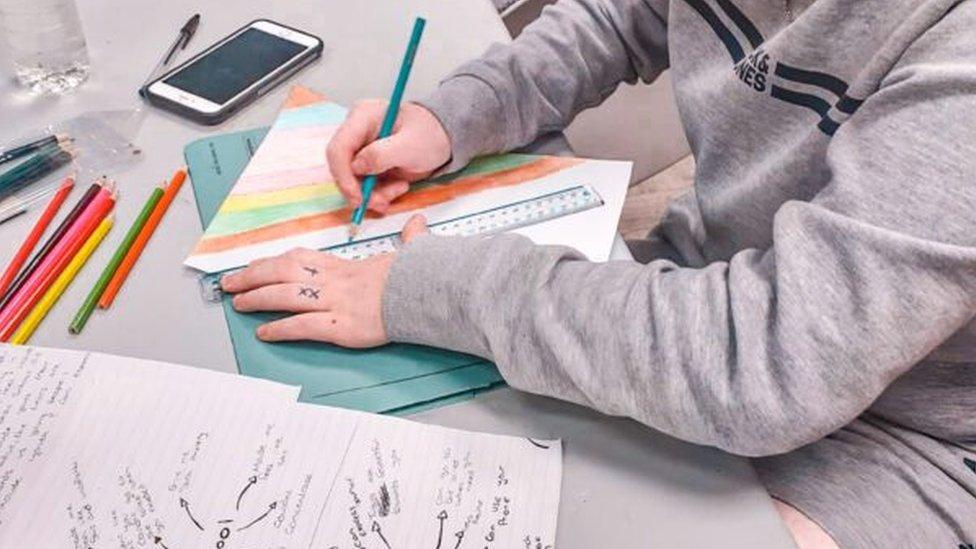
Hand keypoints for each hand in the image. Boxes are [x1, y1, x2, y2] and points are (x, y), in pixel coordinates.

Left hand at [220, 215, 429, 347]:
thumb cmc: (420, 274)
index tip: (256, 265)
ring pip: (285, 295)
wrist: (428, 291)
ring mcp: (335, 303)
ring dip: (257, 298)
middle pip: (283, 272)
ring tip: (238, 303)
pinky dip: (280, 328)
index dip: (273, 262)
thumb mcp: (413, 251)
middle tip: (229, 283)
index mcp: (346, 266)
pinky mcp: (340, 326)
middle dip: (252, 276)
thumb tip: (420, 223)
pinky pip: (302, 326)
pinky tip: (264, 331)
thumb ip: (411, 238)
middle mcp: (334, 281)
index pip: (300, 259)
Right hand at [327, 100, 450, 213]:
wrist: (444, 137)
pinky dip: (379, 194)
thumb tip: (357, 167)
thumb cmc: (430, 133)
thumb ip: (382, 155)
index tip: (358, 197)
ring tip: (398, 190)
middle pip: (342, 168)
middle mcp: (356, 132)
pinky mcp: (369, 165)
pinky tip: (398, 188)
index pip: (338, 149)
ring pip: (352, 181)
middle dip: (359, 190)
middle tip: (380, 202)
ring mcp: (362, 149)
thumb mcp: (410, 145)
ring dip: (373, 194)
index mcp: (362, 117)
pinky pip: (364, 186)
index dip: (343, 176)